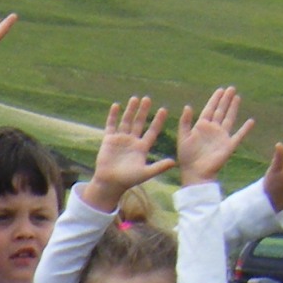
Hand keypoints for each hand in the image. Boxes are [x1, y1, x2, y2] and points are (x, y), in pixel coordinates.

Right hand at [85, 96, 177, 210]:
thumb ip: (159, 167)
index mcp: (142, 148)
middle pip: (139, 123)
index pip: (152, 131)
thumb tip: (174, 162)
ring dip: (130, 110)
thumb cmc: (128, 180)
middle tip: (148, 99)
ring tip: (135, 98)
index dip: (157, 121)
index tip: (163, 110)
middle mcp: (132, 142)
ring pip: (126, 121)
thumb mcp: (145, 173)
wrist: (110, 183)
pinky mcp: (109, 140)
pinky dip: (113, 116)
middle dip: (143, 111)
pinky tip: (116, 105)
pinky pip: (111, 125)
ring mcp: (120, 140)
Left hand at [177, 85, 253, 187]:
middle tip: (231, 88)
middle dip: (225, 99)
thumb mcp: (183, 137)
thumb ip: (185, 122)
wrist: (195, 173)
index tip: (220, 90)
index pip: (209, 109)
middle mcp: (213, 130)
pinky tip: (251, 121)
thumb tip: (187, 106)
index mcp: (201, 127)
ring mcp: (222, 137)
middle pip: (221, 111)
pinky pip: (239, 135)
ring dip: (233, 108)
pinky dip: (245, 129)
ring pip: (229, 118)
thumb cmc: (187, 157)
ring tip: (237, 96)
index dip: (214, 99)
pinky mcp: (229, 145)